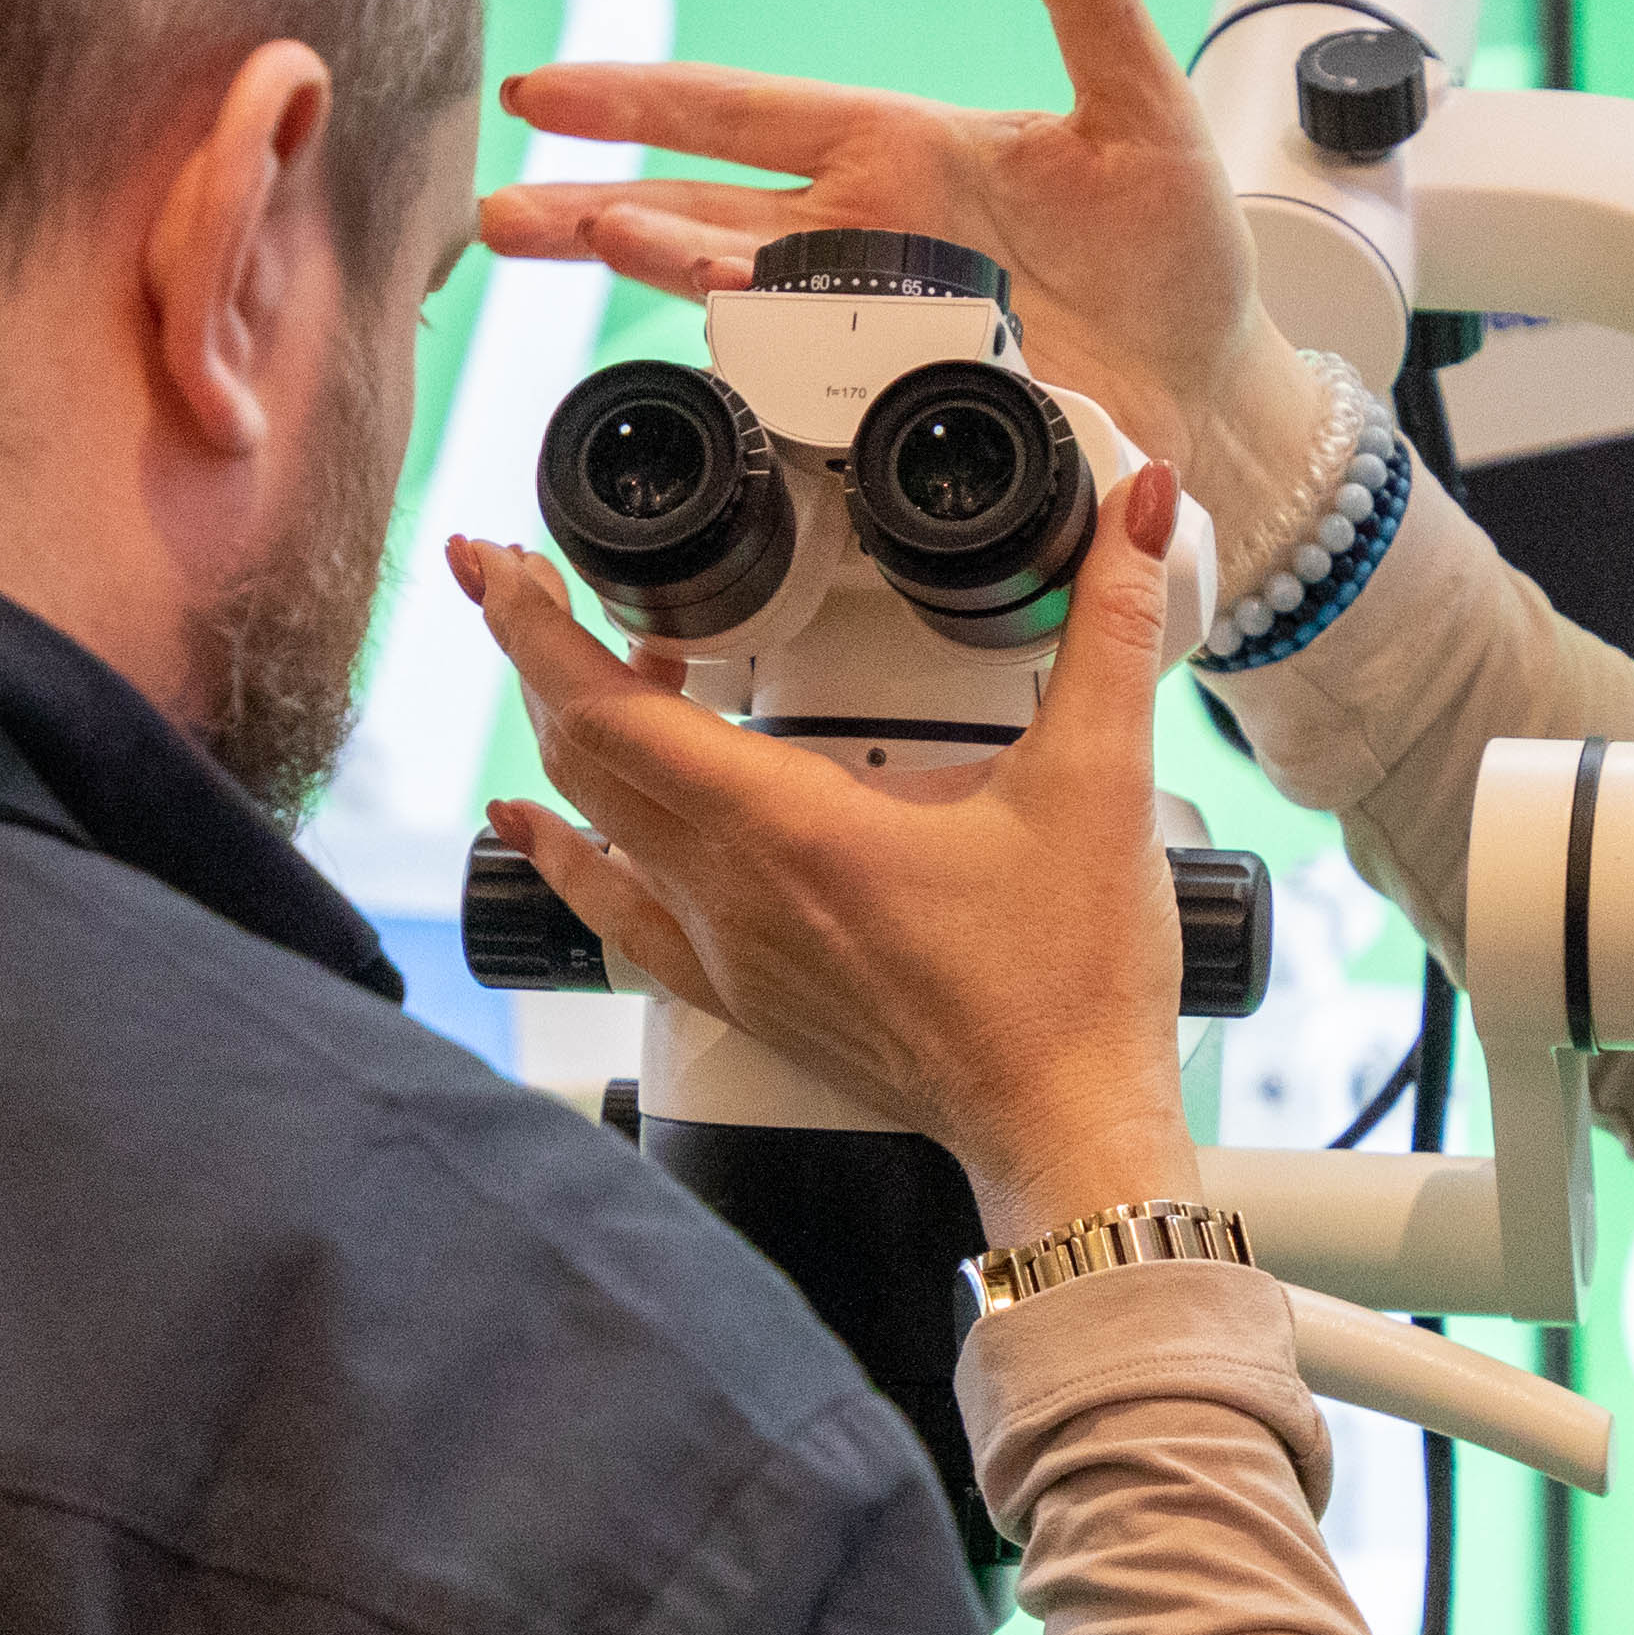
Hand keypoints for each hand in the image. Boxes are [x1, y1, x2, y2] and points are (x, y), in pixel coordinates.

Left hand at [458, 465, 1205, 1243]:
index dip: (537, 625)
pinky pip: (615, 913)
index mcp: (792, 828)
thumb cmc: (1070, 983)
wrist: (1063, 1126)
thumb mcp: (1101, 781)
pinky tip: (540, 826)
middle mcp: (733, 893)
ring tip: (580, 662)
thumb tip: (1134, 508)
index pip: (608, 710)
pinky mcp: (742, 995)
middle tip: (534, 577)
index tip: (498, 561)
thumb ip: (1114, 628)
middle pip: (579, 754)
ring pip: (592, 824)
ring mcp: (727, 950)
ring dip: (569, 735)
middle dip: (540, 652)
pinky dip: (566, 854)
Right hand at [477, 0, 1281, 483]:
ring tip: (578, 237)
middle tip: (496, 212)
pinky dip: (747, 368)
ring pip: (727, 292)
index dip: (638, 101)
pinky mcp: (894, 405)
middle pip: (692, 210)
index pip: (736, 112)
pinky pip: (799, 388)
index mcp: (895, 150)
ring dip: (652, 265)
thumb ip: (1092, 3)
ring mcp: (866, 326)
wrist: (1218, 390)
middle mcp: (859, 236)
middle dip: (589, 206)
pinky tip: (704, 346)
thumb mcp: (1146, 116)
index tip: (540, 94)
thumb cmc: (1181, 255)